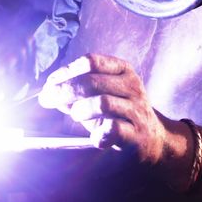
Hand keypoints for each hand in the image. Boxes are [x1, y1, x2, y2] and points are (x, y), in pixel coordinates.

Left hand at [38, 54, 174, 164]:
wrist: (153, 140)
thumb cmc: (120, 114)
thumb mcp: (101, 95)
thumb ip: (77, 92)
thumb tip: (49, 91)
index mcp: (122, 70)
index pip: (91, 62)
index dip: (66, 71)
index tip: (50, 84)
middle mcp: (131, 86)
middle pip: (91, 81)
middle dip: (64, 91)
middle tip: (47, 100)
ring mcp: (136, 110)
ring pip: (102, 102)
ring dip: (80, 110)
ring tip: (76, 116)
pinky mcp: (137, 135)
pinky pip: (113, 128)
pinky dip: (97, 133)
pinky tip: (95, 137)